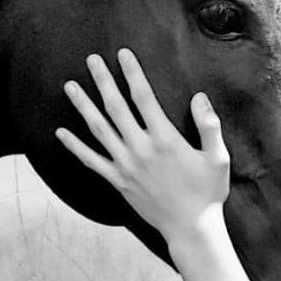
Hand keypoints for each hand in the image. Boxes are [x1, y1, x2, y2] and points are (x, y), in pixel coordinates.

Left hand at [55, 49, 230, 245]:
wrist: (190, 227)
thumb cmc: (208, 191)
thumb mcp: (218, 157)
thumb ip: (209, 125)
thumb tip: (199, 97)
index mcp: (165, 138)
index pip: (144, 97)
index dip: (132, 73)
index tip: (123, 54)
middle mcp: (141, 149)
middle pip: (116, 107)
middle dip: (102, 80)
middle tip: (91, 59)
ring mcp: (126, 165)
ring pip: (99, 129)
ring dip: (83, 106)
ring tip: (69, 86)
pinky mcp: (118, 182)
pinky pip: (91, 161)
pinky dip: (75, 147)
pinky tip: (61, 133)